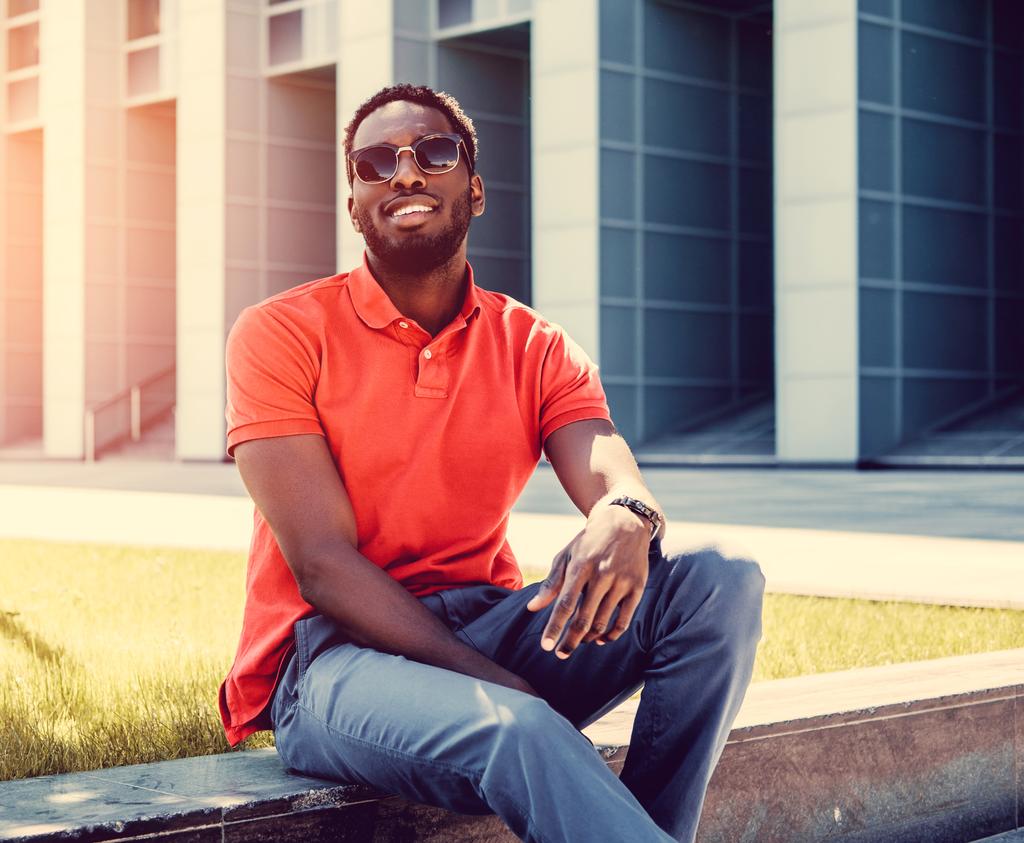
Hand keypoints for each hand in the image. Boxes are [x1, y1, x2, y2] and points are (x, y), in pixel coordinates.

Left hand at [525, 504, 649, 657]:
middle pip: (584, 618)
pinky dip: (612, 634)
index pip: (565, 604)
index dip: (555, 627)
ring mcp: (622, 582)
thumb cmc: (589, 542)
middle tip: (560, 654)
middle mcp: (602, 574)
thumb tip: (532, 608)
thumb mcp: (567, 556)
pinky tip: (600, 639)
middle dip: (570, 641)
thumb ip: (551, 583)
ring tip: (578, 641)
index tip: (546, 646)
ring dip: (588, 637)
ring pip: (603, 622)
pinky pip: (624, 620)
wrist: (625, 522)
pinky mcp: (637, 587)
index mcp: (581, 566)